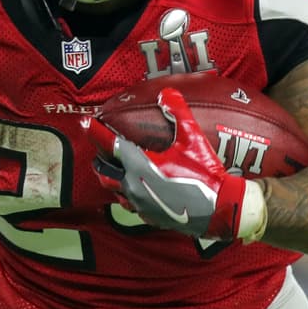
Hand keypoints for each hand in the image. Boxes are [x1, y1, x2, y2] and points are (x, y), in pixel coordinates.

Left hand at [81, 87, 266, 241]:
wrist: (218, 208)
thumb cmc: (204, 173)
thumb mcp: (192, 138)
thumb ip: (178, 112)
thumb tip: (167, 93)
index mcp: (139, 164)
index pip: (109, 144)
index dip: (96, 131)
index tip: (89, 123)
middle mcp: (132, 184)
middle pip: (103, 170)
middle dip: (99, 157)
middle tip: (101, 147)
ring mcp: (138, 203)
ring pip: (112, 189)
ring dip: (110, 176)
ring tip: (113, 167)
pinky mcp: (147, 216)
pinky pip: (128, 204)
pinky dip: (125, 193)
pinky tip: (133, 188)